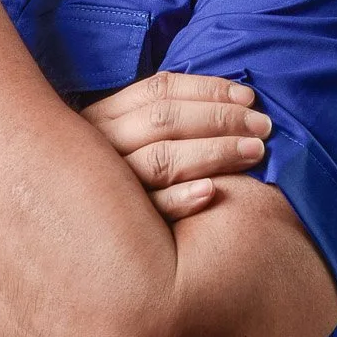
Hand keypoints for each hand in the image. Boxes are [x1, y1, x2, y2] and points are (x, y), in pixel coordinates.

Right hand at [81, 71, 273, 219]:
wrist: (73, 247)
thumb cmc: (120, 187)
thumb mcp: (125, 144)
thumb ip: (161, 124)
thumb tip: (229, 103)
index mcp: (102, 117)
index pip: (159, 90)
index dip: (208, 90)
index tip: (249, 97)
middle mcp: (98, 145)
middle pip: (163, 119)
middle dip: (220, 118)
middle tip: (263, 127)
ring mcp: (105, 186)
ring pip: (160, 159)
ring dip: (213, 152)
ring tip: (254, 152)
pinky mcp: (115, 227)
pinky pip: (151, 209)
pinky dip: (181, 197)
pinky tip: (212, 192)